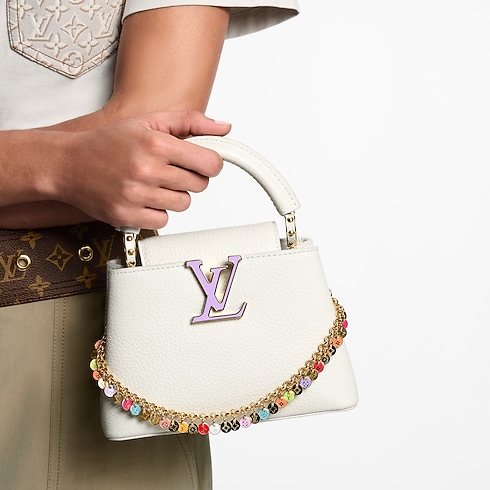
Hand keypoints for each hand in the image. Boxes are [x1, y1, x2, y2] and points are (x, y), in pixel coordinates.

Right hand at [49, 111, 230, 228]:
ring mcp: (136, 196)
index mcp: (156, 144)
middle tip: (171, 170)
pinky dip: (157, 212)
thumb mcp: (148, 121)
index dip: (210, 163)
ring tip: (153, 183)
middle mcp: (147, 170)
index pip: (210, 163)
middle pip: (199, 185)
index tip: (202, 163)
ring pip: (183, 204)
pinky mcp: (126, 216)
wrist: (66, 164)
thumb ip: (189, 121)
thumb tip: (224, 127)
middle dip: (190, 178)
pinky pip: (163, 221)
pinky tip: (143, 198)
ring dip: (173, 195)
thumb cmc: (107, 143)